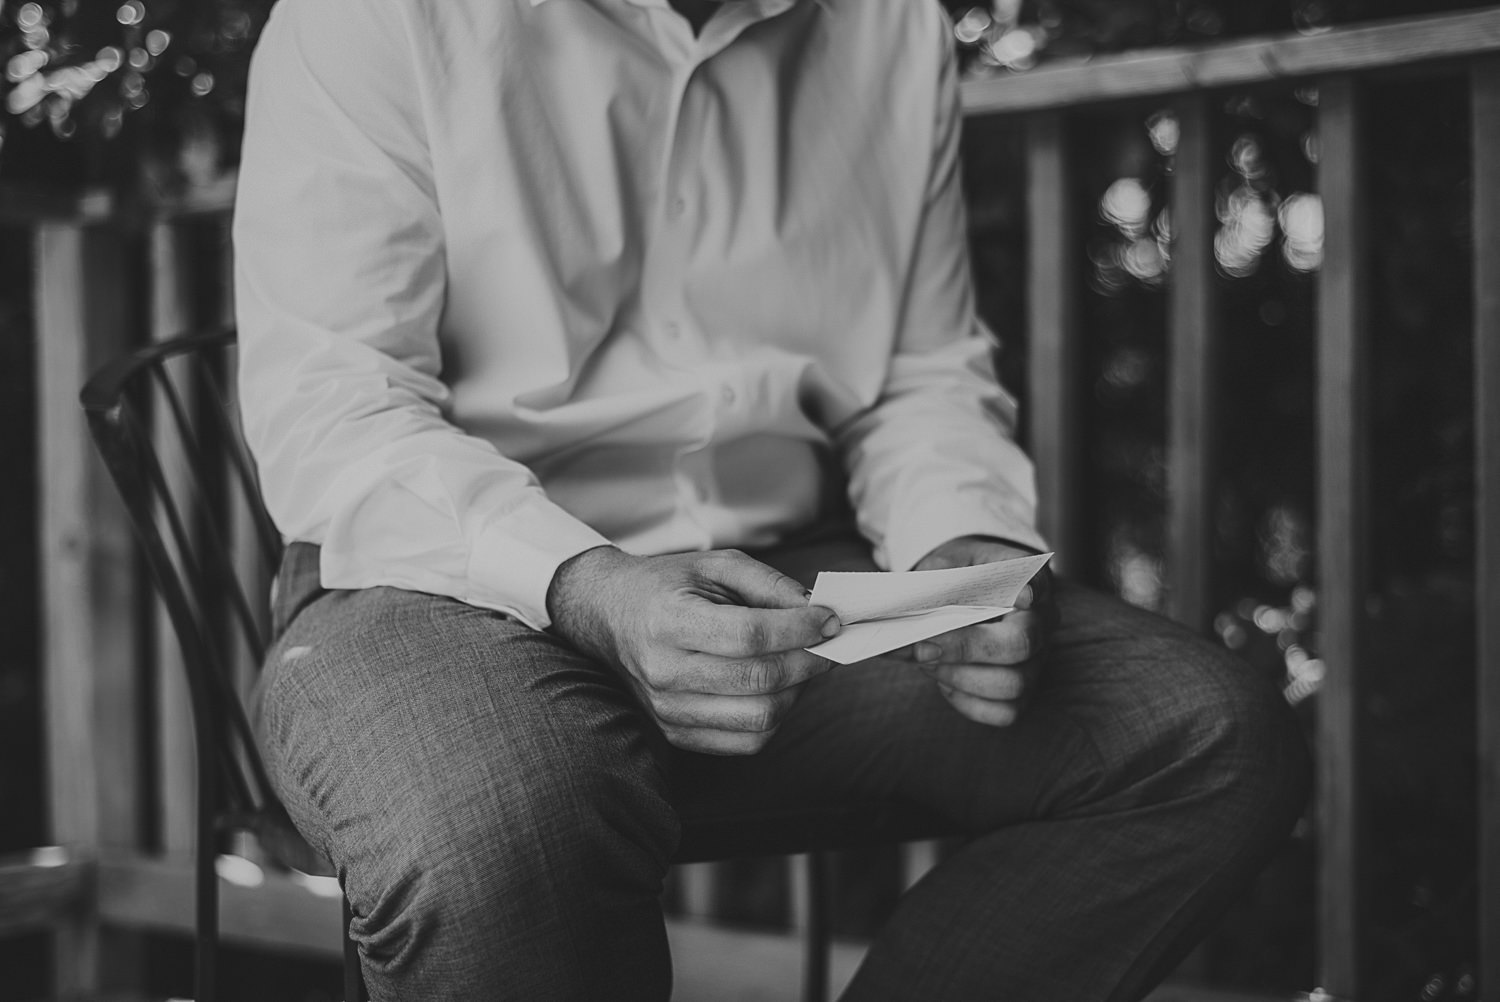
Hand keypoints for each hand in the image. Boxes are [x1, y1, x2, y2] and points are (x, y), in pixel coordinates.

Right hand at [546, 546, 841, 754]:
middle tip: (828, 642)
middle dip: (810, 660)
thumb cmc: (667, 586)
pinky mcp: (676, 734)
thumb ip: (767, 583)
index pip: (749, 635)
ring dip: (797, 691)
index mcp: (668, 620)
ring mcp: (668, 710)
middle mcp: (664, 671)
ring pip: (760, 717)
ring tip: (802, 663)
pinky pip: (746, 742)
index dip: (800, 629)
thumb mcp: (714, 564)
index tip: (831, 619)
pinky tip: (777, 688)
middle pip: (760, 679)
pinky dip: (776, 717)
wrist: (610, 615)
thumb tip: (816, 611)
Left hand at [902, 536, 1054, 726]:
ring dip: (960, 677)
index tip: (1020, 595)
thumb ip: (932, 583)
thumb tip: (906, 610)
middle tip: (922, 647)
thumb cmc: (954, 579)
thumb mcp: (943, 566)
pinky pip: (1004, 711)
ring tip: (927, 662)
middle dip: (965, 649)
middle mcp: (1042, 621)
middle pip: (1021, 644)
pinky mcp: (1023, 691)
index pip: (1039, 583)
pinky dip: (967, 701)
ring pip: (1013, 684)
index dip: (1031, 591)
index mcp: (1029, 579)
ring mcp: (1037, 659)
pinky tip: (944, 681)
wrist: (960, 598)